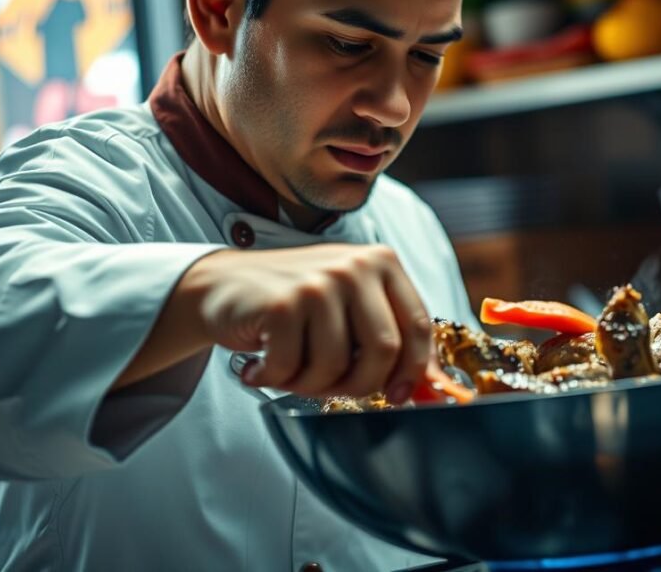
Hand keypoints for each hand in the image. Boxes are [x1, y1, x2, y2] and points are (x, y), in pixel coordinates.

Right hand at [187, 244, 432, 402]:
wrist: (223, 285)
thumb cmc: (296, 302)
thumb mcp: (352, 308)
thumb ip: (394, 341)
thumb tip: (437, 389)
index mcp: (381, 263)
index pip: (418, 327)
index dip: (412, 371)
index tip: (397, 396)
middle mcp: (354, 266)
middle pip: (384, 351)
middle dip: (359, 384)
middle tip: (330, 387)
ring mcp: (318, 282)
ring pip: (338, 366)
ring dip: (311, 384)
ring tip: (291, 368)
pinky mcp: (281, 303)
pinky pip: (294, 368)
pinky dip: (277, 377)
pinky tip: (263, 362)